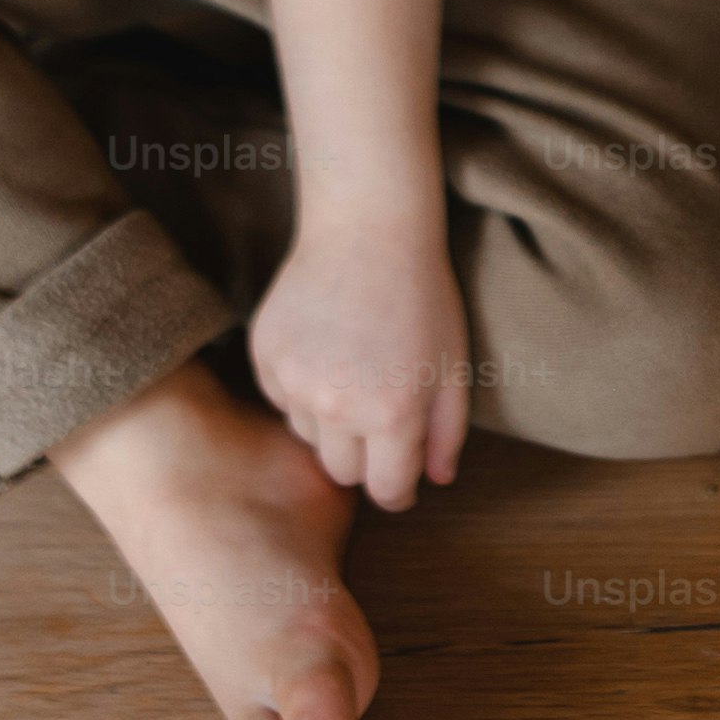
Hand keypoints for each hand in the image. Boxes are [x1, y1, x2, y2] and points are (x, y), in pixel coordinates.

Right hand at [247, 217, 469, 512]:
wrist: (367, 228)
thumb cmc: (422, 295)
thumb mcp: (454, 365)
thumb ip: (447, 433)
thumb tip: (435, 481)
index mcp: (392, 414)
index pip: (386, 491)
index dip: (398, 491)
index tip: (401, 480)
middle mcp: (337, 407)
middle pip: (342, 473)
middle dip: (364, 459)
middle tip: (381, 416)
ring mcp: (295, 381)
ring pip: (308, 437)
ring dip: (330, 423)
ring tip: (354, 372)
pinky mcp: (265, 356)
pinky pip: (281, 400)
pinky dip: (300, 390)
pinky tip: (325, 349)